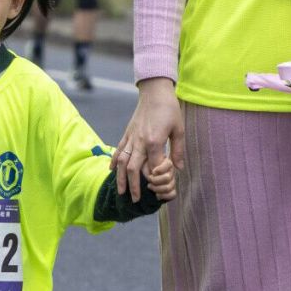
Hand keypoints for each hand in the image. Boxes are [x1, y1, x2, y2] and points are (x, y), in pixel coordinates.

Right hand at [115, 79, 185, 204]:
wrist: (155, 91)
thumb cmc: (169, 109)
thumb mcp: (179, 129)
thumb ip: (178, 150)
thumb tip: (178, 169)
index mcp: (154, 140)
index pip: (153, 166)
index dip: (155, 178)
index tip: (159, 185)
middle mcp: (140, 141)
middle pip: (132, 168)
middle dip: (133, 186)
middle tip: (134, 199)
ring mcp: (131, 137)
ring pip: (121, 161)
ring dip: (120, 178)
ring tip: (120, 192)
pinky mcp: (127, 133)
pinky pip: (118, 150)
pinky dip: (114, 162)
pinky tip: (111, 171)